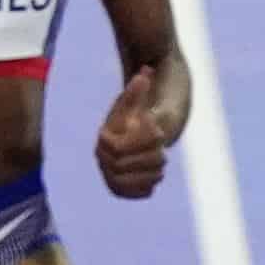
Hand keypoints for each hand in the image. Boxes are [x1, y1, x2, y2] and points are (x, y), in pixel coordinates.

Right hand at [96, 74, 179, 199]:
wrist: (135, 135)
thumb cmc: (139, 114)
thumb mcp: (140, 100)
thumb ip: (139, 88)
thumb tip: (146, 71)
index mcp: (105, 137)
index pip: (120, 147)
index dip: (143, 142)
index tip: (158, 133)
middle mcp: (101, 157)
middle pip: (126, 166)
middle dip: (150, 158)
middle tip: (163, 152)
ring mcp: (108, 174)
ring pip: (131, 181)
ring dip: (151, 173)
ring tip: (159, 163)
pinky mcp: (118, 189)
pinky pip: (132, 194)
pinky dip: (146, 186)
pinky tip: (154, 176)